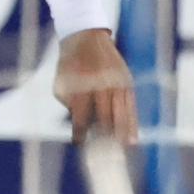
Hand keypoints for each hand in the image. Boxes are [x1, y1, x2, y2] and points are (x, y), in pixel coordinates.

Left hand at [54, 28, 137, 144]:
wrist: (86, 38)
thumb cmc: (69, 66)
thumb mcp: (61, 83)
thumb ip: (69, 104)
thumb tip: (82, 125)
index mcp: (83, 87)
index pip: (81, 116)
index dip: (80, 132)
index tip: (79, 144)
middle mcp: (102, 86)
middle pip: (105, 118)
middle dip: (104, 138)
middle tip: (103, 156)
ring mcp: (116, 84)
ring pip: (121, 114)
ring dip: (121, 134)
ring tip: (121, 151)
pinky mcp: (127, 83)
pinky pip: (131, 107)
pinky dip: (132, 124)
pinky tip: (132, 139)